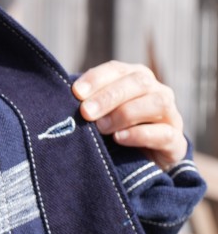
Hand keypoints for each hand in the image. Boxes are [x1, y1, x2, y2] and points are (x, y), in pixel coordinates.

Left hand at [72, 60, 188, 170]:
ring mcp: (169, 115)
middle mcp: (156, 92)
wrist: (142, 163)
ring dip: (125, 113)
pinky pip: (164, 133)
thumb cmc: (112, 134)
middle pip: (138, 82)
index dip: (97, 78)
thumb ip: (86, 106)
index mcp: (134, 79)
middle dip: (109, 96)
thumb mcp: (97, 117)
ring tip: (102, 128)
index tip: (76, 92)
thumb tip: (58, 102)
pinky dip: (141, 134)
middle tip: (85, 112)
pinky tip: (120, 138)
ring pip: (156, 103)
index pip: (117, 69)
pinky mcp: (175, 141)